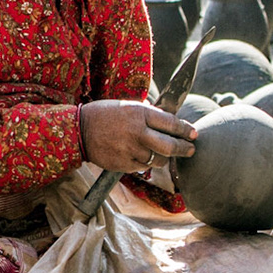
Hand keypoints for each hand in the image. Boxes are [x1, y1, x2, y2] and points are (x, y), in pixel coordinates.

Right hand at [79, 100, 197, 174]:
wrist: (79, 130)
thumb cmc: (104, 114)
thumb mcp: (128, 106)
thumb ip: (149, 114)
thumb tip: (171, 123)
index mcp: (139, 113)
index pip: (172, 123)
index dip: (186, 130)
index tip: (194, 134)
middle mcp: (137, 132)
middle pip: (170, 145)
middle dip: (184, 149)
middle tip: (190, 150)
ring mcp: (130, 150)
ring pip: (159, 160)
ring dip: (164, 157)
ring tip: (163, 153)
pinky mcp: (123, 164)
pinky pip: (143, 167)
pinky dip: (146, 163)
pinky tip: (140, 155)